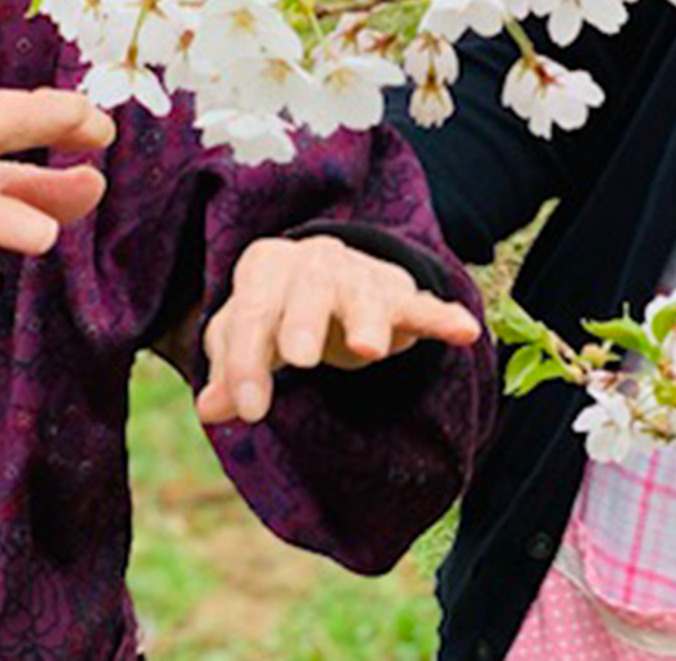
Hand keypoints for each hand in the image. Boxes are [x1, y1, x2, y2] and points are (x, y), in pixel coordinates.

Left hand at [195, 235, 482, 425]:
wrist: (325, 276)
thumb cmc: (277, 312)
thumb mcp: (247, 337)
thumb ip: (231, 371)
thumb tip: (211, 409)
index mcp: (266, 268)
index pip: (250, 315)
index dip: (246, 363)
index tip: (248, 412)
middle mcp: (313, 263)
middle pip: (306, 291)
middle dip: (302, 323)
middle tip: (299, 360)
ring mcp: (360, 275)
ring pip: (364, 294)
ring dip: (367, 321)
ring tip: (369, 350)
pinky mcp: (401, 296)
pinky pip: (423, 306)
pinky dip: (442, 318)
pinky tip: (464, 331)